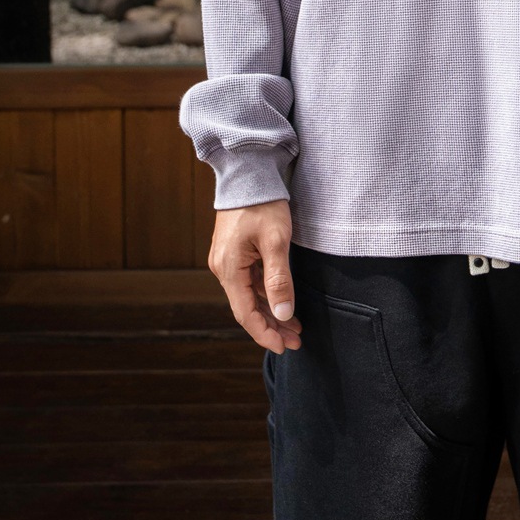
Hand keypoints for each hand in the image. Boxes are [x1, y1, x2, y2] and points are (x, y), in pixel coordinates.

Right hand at [208, 200, 302, 352]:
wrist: (248, 172)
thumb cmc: (263, 203)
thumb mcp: (276, 240)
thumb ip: (279, 279)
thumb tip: (284, 313)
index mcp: (229, 269)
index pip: (245, 314)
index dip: (265, 333)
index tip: (284, 347)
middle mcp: (223, 268)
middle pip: (247, 307)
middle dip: (272, 326)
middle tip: (296, 341)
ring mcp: (227, 260)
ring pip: (249, 295)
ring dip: (270, 311)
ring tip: (294, 326)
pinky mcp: (234, 252)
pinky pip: (249, 281)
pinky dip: (265, 294)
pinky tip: (281, 301)